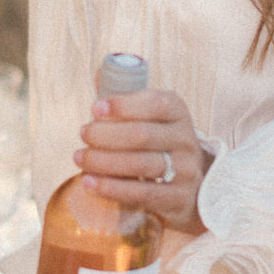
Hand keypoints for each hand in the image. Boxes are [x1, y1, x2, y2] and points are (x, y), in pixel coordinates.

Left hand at [74, 84, 210, 234]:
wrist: (194, 184)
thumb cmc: (160, 143)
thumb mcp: (152, 117)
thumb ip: (126, 99)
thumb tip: (99, 74)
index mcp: (178, 113)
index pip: (155, 104)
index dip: (123, 105)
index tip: (95, 108)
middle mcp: (186, 140)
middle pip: (143, 135)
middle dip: (106, 134)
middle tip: (83, 134)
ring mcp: (186, 171)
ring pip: (140, 165)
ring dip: (103, 161)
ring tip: (80, 158)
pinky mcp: (178, 199)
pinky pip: (142, 194)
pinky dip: (112, 188)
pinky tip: (89, 182)